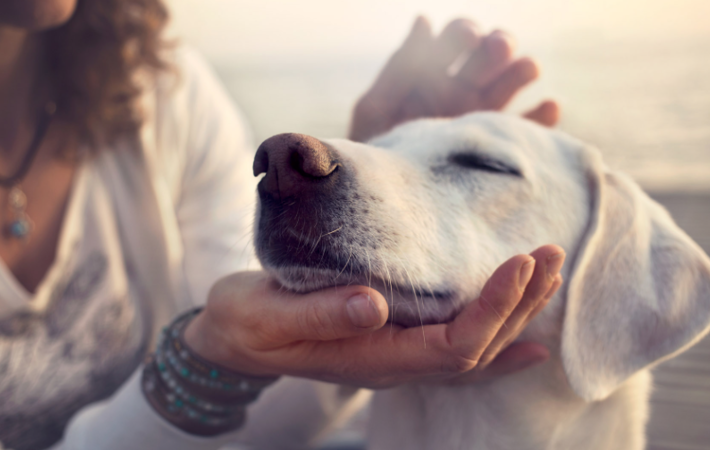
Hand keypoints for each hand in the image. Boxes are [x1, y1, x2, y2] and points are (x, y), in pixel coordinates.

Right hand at [184, 245, 564, 387]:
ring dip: (516, 313)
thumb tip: (373, 304)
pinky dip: (498, 341)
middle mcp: (395, 364)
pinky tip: (529, 339)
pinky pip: (457, 349)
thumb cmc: (247, 323)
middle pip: (477, 348)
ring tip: (548, 273)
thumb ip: (319, 314)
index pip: (453, 345)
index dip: (493, 309)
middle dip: (519, 303)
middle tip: (550, 254)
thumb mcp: (268, 316)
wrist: (233, 338)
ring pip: (474, 347)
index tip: (520, 263)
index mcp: (371, 358)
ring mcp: (397, 356)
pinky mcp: (393, 339)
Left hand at [349, 17, 559, 142]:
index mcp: (432, 75)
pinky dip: (543, 117)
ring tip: (527, 68)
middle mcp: (462, 91)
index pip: (457, 39)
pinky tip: (548, 107)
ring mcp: (483, 118)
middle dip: (497, 45)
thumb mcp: (376, 110)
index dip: (464, 33)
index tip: (468, 37)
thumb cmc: (374, 154)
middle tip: (498, 48)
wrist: (386, 203)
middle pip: (490, 56)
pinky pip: (529, 130)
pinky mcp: (499, 148)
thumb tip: (424, 20)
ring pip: (512, 84)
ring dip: (522, 70)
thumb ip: (399, 69)